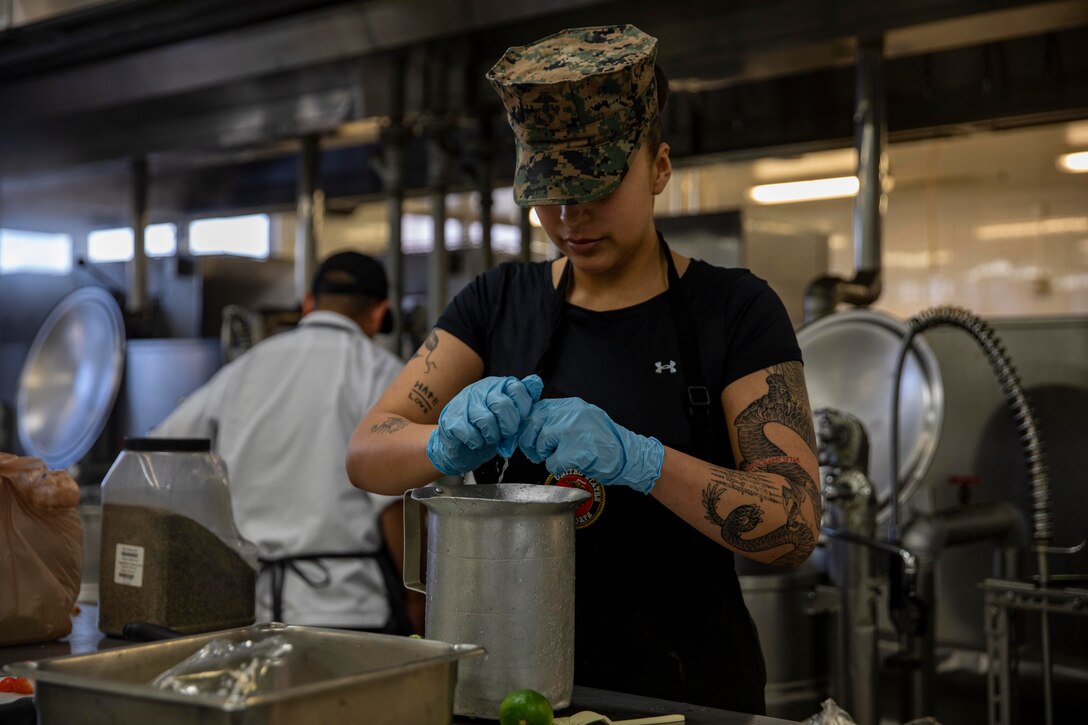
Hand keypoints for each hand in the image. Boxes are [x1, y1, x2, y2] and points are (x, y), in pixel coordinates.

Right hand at [426, 375, 543, 475]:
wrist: (460, 447)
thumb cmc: (488, 430)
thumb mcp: (510, 416)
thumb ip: (523, 402)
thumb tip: (536, 382)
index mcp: (497, 385)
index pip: (517, 389)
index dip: (522, 410)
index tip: (518, 422)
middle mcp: (480, 389)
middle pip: (503, 405)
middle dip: (508, 426)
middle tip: (504, 434)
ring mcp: (464, 402)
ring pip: (486, 420)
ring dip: (491, 436)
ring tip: (488, 439)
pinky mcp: (451, 418)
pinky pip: (469, 432)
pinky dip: (476, 442)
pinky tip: (475, 442)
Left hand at [517, 398, 663, 493]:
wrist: (629, 455)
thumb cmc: (603, 441)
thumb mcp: (581, 420)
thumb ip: (559, 419)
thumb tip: (532, 427)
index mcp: (572, 405)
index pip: (538, 409)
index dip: (529, 425)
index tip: (530, 437)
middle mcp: (572, 413)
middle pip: (534, 423)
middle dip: (530, 440)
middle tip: (537, 452)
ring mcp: (574, 431)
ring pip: (541, 442)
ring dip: (546, 455)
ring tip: (560, 458)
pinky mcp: (577, 451)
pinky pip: (553, 462)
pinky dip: (558, 468)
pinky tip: (571, 465)